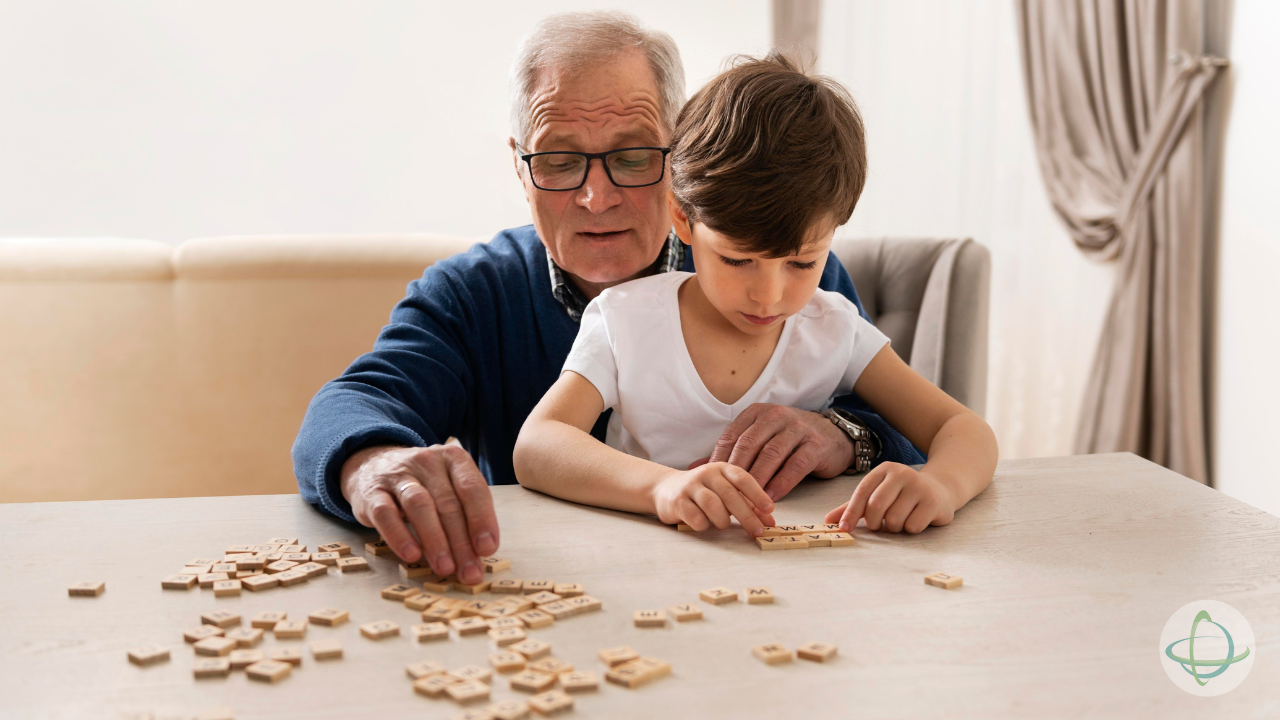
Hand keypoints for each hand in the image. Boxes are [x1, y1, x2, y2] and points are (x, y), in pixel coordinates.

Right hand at [340, 444, 498, 584]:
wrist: (372, 466)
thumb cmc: (422, 484)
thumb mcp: (448, 486)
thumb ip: (465, 513)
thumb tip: (480, 554)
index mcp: (453, 458)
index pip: (472, 487)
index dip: (482, 519)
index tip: (487, 548)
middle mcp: (427, 462)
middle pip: (447, 503)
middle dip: (461, 542)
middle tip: (469, 572)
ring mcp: (398, 475)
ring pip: (419, 505)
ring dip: (435, 540)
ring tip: (445, 568)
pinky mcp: (372, 492)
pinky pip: (385, 514)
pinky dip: (399, 536)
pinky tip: (412, 555)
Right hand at [652, 462, 775, 536]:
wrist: (665, 489)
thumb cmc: (704, 493)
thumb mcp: (726, 492)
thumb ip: (748, 504)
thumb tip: (770, 521)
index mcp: (722, 468)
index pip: (743, 478)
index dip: (757, 494)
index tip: (769, 510)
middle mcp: (706, 473)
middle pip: (730, 494)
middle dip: (747, 515)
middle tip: (757, 531)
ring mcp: (690, 486)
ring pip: (712, 504)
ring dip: (722, 520)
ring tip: (723, 524)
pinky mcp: (677, 501)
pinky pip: (695, 517)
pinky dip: (704, 525)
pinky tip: (703, 524)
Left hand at [707, 403, 855, 502]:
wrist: (834, 437)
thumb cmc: (790, 441)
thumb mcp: (760, 440)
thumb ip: (731, 452)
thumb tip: (694, 468)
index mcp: (757, 413)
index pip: (732, 436)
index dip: (719, 461)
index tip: (709, 484)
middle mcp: (776, 416)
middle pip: (749, 445)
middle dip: (735, 472)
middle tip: (724, 496)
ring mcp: (797, 428)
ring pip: (771, 455)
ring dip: (757, 480)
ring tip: (745, 500)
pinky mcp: (815, 444)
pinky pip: (795, 465)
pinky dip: (781, 482)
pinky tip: (771, 497)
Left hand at [824, 462, 955, 533]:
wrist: (940, 489)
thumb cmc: (902, 495)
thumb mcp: (877, 495)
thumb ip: (853, 507)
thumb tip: (828, 520)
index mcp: (884, 470)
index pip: (862, 492)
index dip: (850, 513)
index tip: (843, 529)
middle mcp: (902, 474)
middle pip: (876, 507)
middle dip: (875, 522)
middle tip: (881, 524)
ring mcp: (919, 486)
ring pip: (894, 519)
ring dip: (894, 527)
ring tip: (902, 519)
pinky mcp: (933, 502)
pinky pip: (912, 526)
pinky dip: (911, 529)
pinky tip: (917, 519)